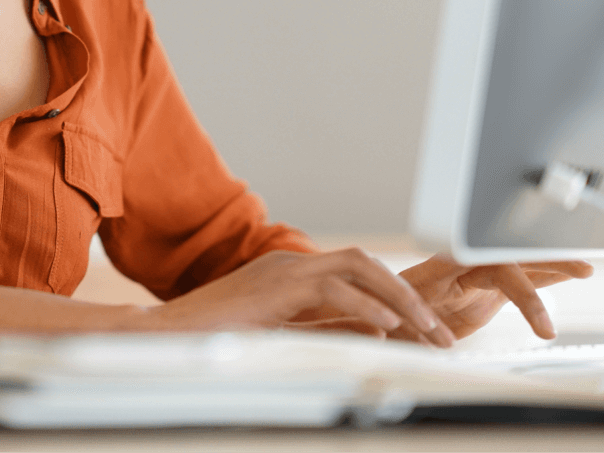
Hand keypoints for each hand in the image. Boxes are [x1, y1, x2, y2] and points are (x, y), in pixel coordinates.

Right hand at [143, 248, 456, 346]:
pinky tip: (388, 327)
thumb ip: (319, 327)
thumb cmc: (215, 341)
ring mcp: (283, 271)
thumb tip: (370, 334)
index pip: (357, 272)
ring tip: (428, 329)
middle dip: (408, 295)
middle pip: (364, 263)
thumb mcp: (279, 333)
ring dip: (399, 299)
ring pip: (356, 268)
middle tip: (440, 331)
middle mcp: (292, 264)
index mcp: (293, 273)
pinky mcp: (274, 288)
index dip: (396, 296)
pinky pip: (331, 289)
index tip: (425, 329)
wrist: (164, 338)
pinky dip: (365, 305)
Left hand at [393, 255, 593, 340]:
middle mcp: (463, 262)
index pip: (490, 269)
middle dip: (546, 261)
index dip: (520, 292)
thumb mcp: (393, 316)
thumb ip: (411, 325)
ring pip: (519, 263)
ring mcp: (476, 271)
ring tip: (585, 267)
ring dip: (552, 263)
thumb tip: (420, 338)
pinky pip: (520, 275)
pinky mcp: (485, 285)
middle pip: (511, 257)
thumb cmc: (383, 303)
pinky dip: (545, 274)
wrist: (380, 300)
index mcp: (442, 264)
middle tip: (578, 268)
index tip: (542, 321)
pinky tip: (568, 271)